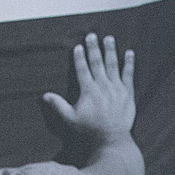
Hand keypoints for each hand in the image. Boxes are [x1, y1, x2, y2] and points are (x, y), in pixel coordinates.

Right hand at [40, 33, 135, 147]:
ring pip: (113, 65)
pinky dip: (129, 63)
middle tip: (92, 35)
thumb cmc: (90, 130)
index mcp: (88, 90)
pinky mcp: (128, 94)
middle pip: (97, 62)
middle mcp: (102, 86)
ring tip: (109, 38)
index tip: (78, 47)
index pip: (82, 69)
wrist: (112, 140)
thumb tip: (44, 95)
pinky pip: (129, 75)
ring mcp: (116, 89)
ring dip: (110, 50)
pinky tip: (130, 52)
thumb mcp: (70, 119)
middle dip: (93, 48)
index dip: (79, 57)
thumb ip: (58, 106)